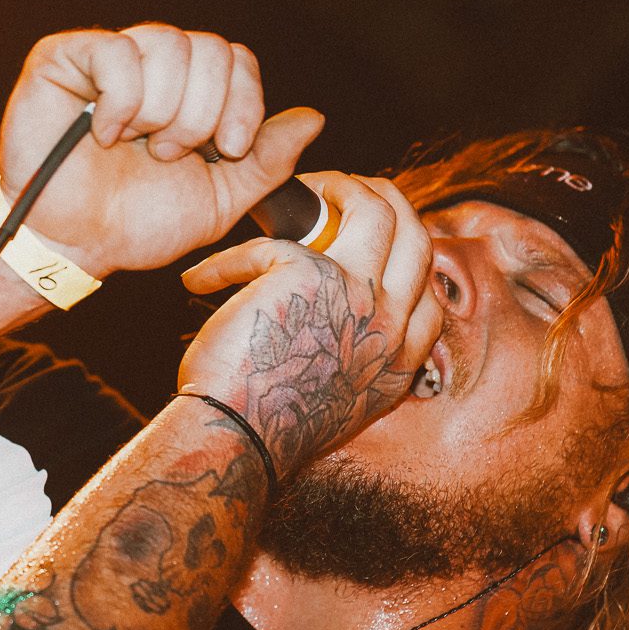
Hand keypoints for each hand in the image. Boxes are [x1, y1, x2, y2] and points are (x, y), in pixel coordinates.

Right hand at [0, 24, 324, 275]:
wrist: (73, 246)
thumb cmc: (136, 224)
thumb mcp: (220, 200)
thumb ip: (266, 161)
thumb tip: (313, 119)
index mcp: (190, 91)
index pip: (237, 58)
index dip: (243, 102)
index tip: (226, 149)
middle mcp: (152, 64)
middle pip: (210, 48)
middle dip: (200, 114)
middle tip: (166, 154)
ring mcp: (108, 56)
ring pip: (168, 44)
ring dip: (160, 111)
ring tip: (134, 146)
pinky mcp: (63, 57)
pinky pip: (116, 51)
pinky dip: (119, 103)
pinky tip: (100, 133)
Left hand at [176, 173, 441, 477]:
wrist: (235, 442)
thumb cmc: (268, 427)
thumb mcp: (338, 402)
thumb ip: (355, 357)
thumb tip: (341, 324)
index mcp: (400, 357)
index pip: (429, 292)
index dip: (404, 255)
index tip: (369, 244)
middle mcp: (390, 323)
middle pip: (416, 234)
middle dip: (385, 199)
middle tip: (344, 192)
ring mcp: (355, 293)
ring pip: (376, 208)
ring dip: (340, 187)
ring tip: (305, 190)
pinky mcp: (303, 272)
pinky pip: (272, 240)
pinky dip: (226, 259)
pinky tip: (199, 279)